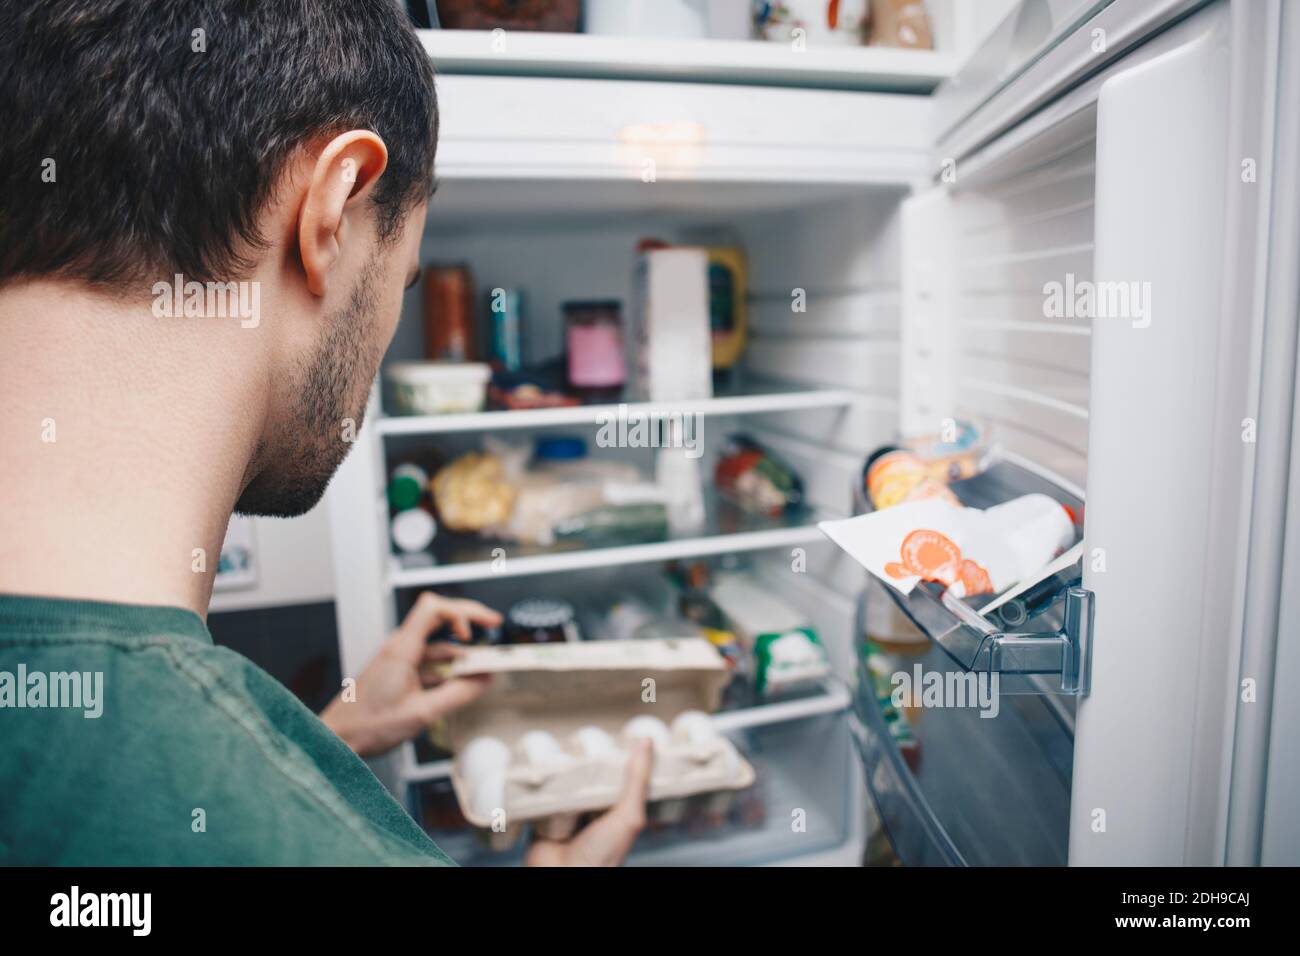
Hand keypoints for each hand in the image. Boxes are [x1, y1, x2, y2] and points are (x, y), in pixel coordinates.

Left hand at [321, 592, 501, 757]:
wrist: (338, 739)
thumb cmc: (367, 725)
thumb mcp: (422, 712)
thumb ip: (457, 694)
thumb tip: (484, 680)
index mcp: (402, 648)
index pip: (435, 608)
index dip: (463, 612)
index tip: (486, 624)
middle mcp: (400, 647)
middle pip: (438, 619)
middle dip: (468, 622)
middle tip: (493, 627)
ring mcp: (398, 659)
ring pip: (436, 644)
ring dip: (460, 653)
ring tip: (482, 667)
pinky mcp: (398, 672)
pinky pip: (429, 662)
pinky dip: (447, 669)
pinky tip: (460, 683)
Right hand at [524, 738, 653, 866]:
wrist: (562, 879)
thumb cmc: (602, 858)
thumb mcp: (628, 816)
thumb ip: (637, 781)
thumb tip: (647, 743)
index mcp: (615, 809)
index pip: (617, 774)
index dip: (617, 755)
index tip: (615, 731)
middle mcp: (591, 809)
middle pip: (587, 775)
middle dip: (583, 761)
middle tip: (579, 740)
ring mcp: (567, 812)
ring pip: (562, 782)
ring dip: (558, 773)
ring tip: (555, 753)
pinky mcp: (543, 816)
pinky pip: (538, 794)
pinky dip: (537, 786)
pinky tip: (537, 771)